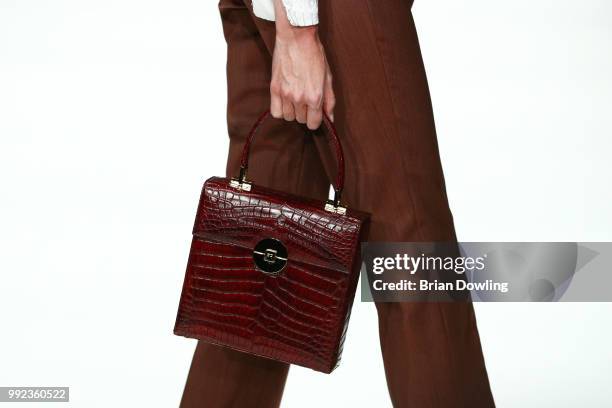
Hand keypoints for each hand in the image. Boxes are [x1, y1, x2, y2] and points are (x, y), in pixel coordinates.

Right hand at [270, 1, 334, 129]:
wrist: (296, 37)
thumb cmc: (314, 54)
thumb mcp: (328, 77)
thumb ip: (329, 100)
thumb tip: (330, 118)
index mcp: (315, 96)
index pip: (313, 123)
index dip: (316, 120)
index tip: (315, 114)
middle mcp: (299, 98)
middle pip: (301, 120)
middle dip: (305, 113)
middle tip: (306, 100)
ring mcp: (285, 94)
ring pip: (289, 117)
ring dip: (293, 111)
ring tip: (296, 98)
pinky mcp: (274, 89)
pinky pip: (276, 112)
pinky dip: (281, 110)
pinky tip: (285, 101)